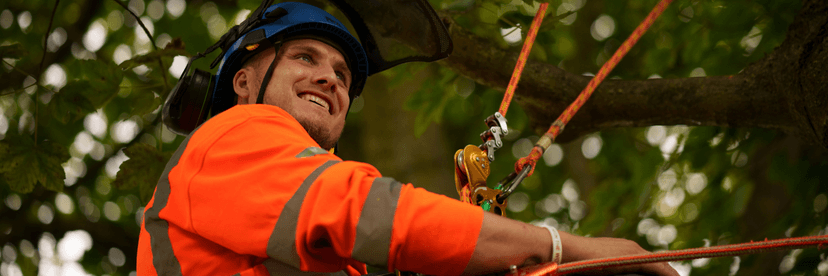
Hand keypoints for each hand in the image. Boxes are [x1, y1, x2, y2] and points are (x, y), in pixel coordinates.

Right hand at [559, 232, 678, 275]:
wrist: (567, 251)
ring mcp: (633, 251)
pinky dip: (669, 275)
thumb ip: (608, 269)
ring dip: (671, 274)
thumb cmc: (576, 262)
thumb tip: (608, 272)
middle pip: (657, 262)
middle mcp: (631, 247)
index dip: (660, 271)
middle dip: (669, 274)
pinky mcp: (634, 258)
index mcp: (623, 249)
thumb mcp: (597, 267)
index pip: (648, 261)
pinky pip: (659, 269)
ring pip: (661, 265)